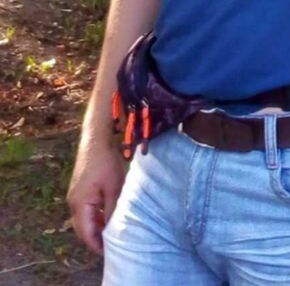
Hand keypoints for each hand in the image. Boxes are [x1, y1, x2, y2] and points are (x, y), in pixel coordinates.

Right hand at [66, 140, 126, 254]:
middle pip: (82, 228)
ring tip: (110, 233)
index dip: (97, 244)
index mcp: (80, 204)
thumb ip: (112, 210)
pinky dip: (94, 216)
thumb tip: (114, 228)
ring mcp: (74, 195)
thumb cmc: (105, 162)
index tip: (109, 251)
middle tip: (110, 245)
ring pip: (83, 219)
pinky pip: (84, 209)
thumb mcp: (114, 188)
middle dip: (95, 238)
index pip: (86, 233)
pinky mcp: (78, 189)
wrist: (96, 140)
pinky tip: (106, 216)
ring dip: (95, 227)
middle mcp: (73, 202)